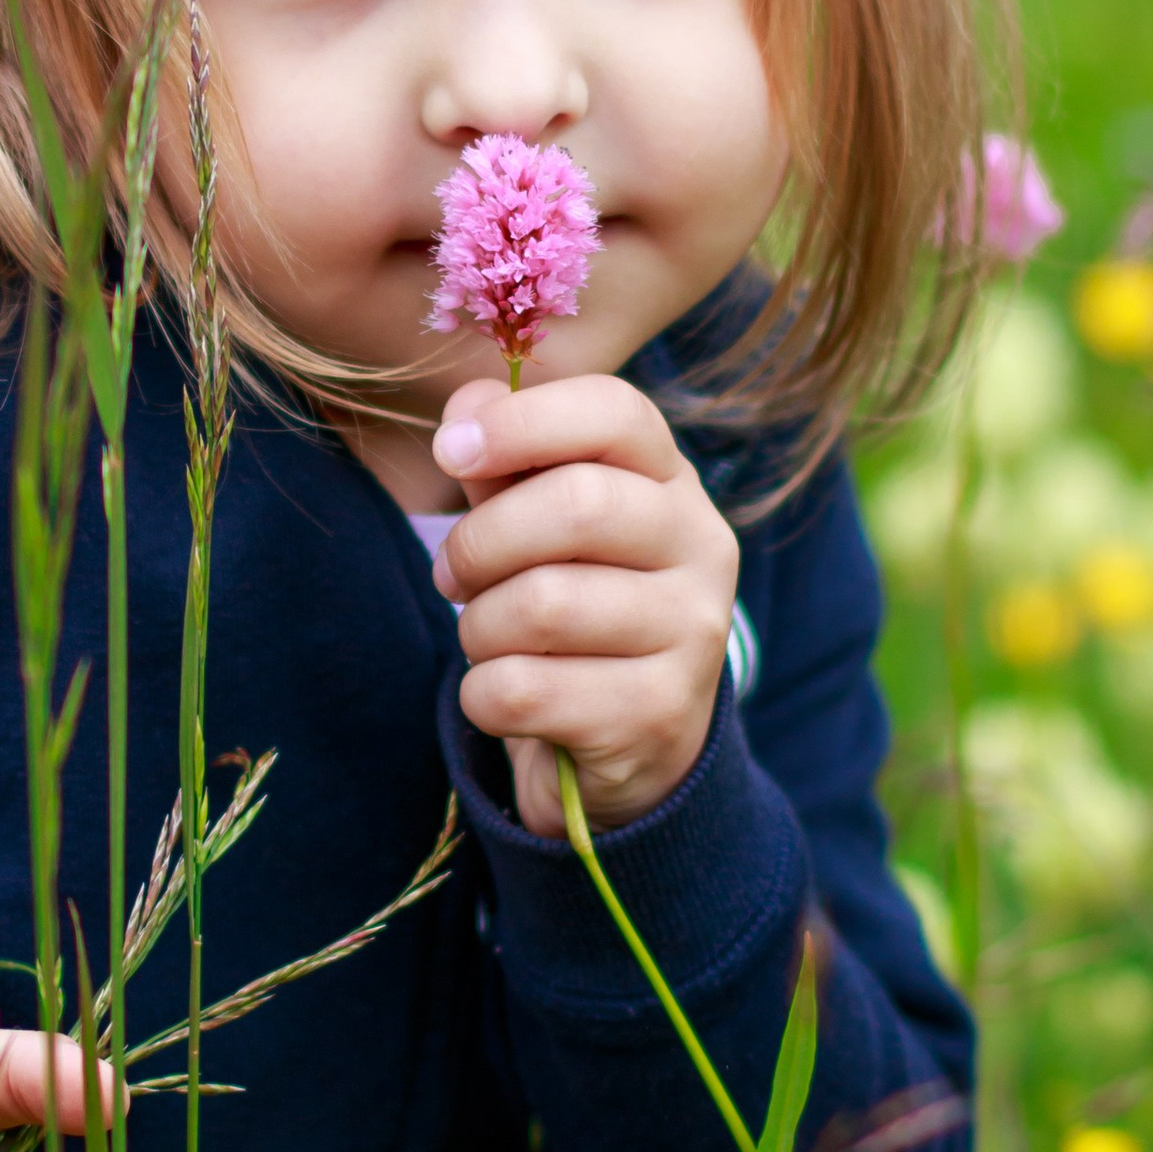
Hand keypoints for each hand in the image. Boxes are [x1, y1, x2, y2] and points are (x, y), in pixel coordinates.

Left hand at [429, 374, 737, 835]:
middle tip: (451, 576)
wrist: (632, 745)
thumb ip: (504, 460)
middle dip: (480, 542)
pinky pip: (524, 690)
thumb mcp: (539, 524)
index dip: (523, 420)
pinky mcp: (658, 715)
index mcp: (671, 483)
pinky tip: (505, 697)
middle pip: (576, 504)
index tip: (450, 451)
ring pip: (541, 606)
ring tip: (487, 640)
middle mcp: (702, 547)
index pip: (616, 412)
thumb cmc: (574, 606)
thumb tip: (467, 406)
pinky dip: (482, 695)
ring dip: (478, 628)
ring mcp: (693, 634)